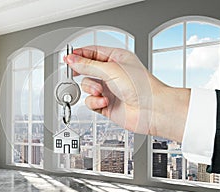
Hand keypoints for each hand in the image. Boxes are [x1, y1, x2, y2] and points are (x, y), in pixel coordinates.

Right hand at [64, 46, 189, 141]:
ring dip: (91, 88)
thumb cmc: (142, 87)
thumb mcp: (111, 70)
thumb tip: (72, 60)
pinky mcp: (106, 104)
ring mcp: (109, 89)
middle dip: (81, 72)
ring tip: (100, 91)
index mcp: (116, 58)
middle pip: (87, 69)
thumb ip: (88, 65)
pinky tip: (104, 101)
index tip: (67, 58)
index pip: (92, 52)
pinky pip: (91, 101)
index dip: (78, 54)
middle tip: (73, 73)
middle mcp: (112, 73)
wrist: (152, 111)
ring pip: (87, 86)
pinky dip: (95, 101)